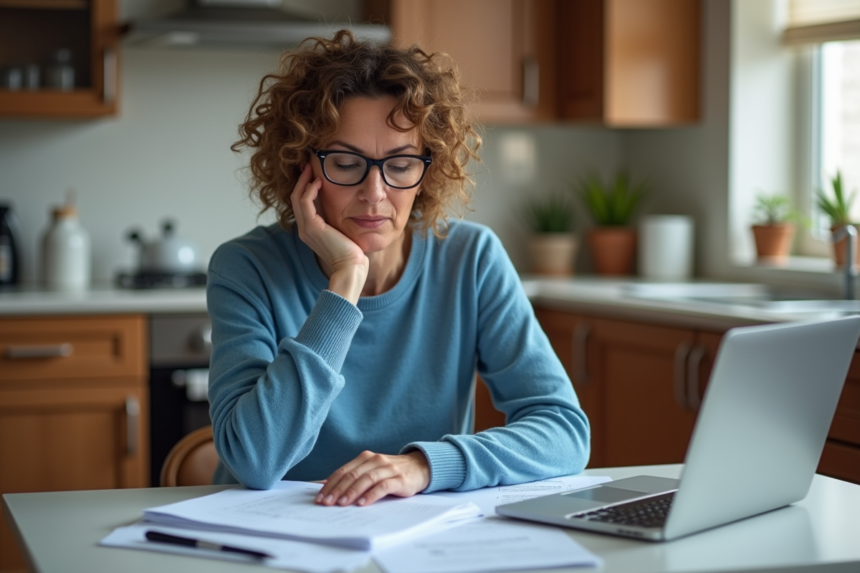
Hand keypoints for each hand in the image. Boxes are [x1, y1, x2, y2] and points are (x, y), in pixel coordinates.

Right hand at [291, 164, 368, 302]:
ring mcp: (306, 228)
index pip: (302, 204)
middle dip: (302, 180)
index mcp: (310, 231)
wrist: (351, 267)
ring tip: (311, 168)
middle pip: (296, 198)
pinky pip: (305, 202)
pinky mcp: (312, 227)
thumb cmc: (352, 253)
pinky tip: (319, 181)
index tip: (313, 173)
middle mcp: (304, 229)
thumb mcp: (343, 232)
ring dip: (304, 181)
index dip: (305, 187)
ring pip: (297, 198)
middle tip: (308, 165)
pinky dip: (310, 189)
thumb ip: (338, 221)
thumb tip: (347, 208)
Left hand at [315, 450, 430, 506]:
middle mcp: (375, 460)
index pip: (343, 471)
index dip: (330, 484)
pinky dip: (371, 494)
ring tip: (342, 503)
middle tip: (327, 503)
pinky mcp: (399, 479)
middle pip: (352, 475)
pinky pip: (383, 486)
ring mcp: (388, 469)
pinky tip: (363, 503)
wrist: (420, 467)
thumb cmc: (391, 472)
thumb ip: (352, 476)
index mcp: (365, 458)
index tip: (320, 497)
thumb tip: (325, 486)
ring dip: (352, 492)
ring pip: (366, 479)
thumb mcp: (371, 470)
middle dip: (337, 490)